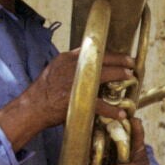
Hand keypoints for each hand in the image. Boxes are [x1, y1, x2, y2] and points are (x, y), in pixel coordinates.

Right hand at [0, 49, 136, 152]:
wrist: (32, 107)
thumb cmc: (45, 91)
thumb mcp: (56, 70)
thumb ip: (73, 67)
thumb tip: (91, 65)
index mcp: (67, 59)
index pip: (93, 50)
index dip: (111, 54)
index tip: (123, 56)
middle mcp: (72, 67)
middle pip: (102, 59)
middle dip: (120, 62)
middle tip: (132, 66)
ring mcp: (76, 83)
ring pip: (105, 75)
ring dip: (120, 76)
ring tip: (131, 80)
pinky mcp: (78, 100)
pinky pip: (102, 104)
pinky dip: (113, 110)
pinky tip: (121, 113)